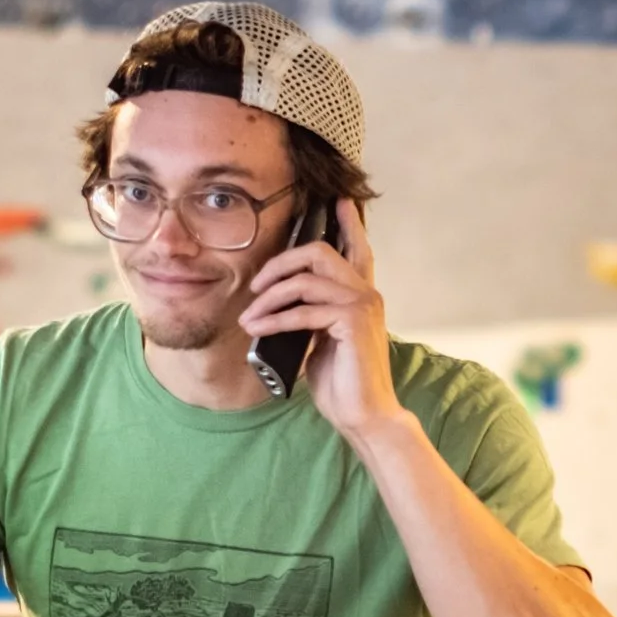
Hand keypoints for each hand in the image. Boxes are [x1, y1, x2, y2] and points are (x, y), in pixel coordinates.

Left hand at [240, 199, 403, 439]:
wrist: (364, 415)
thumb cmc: (343, 383)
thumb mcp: (321, 342)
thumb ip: (311, 316)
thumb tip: (277, 307)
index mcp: (362, 296)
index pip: (358, 250)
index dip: (349, 223)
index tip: (338, 201)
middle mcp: (367, 294)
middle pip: (320, 252)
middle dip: (281, 262)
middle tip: (257, 283)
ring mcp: (362, 306)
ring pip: (305, 280)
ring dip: (269, 297)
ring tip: (249, 317)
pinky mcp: (352, 322)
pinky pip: (303, 310)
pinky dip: (274, 319)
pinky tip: (257, 328)